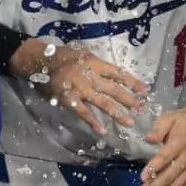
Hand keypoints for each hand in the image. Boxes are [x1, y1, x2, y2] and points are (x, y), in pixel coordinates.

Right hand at [26, 44, 149, 135]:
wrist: (40, 61)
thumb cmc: (63, 57)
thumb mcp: (84, 55)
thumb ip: (99, 66)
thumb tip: (116, 75)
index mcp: (96, 64)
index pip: (119, 73)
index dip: (133, 82)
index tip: (145, 90)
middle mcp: (91, 76)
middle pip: (114, 89)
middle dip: (129, 100)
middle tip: (141, 109)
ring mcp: (80, 89)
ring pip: (103, 103)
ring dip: (117, 113)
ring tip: (129, 123)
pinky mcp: (69, 99)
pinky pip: (83, 113)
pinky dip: (93, 122)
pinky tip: (102, 131)